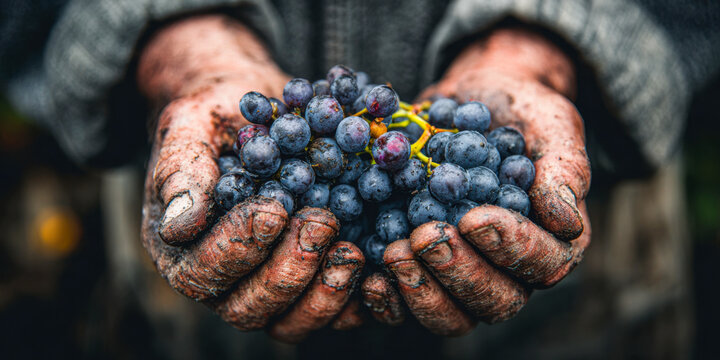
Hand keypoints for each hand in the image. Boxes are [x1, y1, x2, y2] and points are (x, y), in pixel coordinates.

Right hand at [138, 15, 364, 341]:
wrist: (252, 110)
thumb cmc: (215, 117)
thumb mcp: (189, 129)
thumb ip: (181, 172)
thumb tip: (179, 227)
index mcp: (182, 251)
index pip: (204, 273)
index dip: (241, 248)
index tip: (275, 209)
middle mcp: (223, 281)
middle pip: (249, 309)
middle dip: (289, 270)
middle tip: (320, 221)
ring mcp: (266, 286)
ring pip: (289, 322)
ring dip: (323, 294)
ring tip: (349, 250)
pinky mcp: (308, 281)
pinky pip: (328, 312)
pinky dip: (355, 301)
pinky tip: (375, 270)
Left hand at [365, 27, 590, 334]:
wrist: (471, 98)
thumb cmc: (519, 110)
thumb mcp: (551, 124)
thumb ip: (565, 169)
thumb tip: (567, 223)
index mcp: (552, 241)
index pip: (542, 265)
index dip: (510, 249)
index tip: (475, 218)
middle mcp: (509, 268)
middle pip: (495, 300)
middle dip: (459, 272)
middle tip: (427, 237)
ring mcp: (464, 271)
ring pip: (451, 312)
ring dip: (422, 290)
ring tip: (395, 253)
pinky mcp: (425, 267)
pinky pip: (410, 302)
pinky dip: (390, 296)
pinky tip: (371, 276)